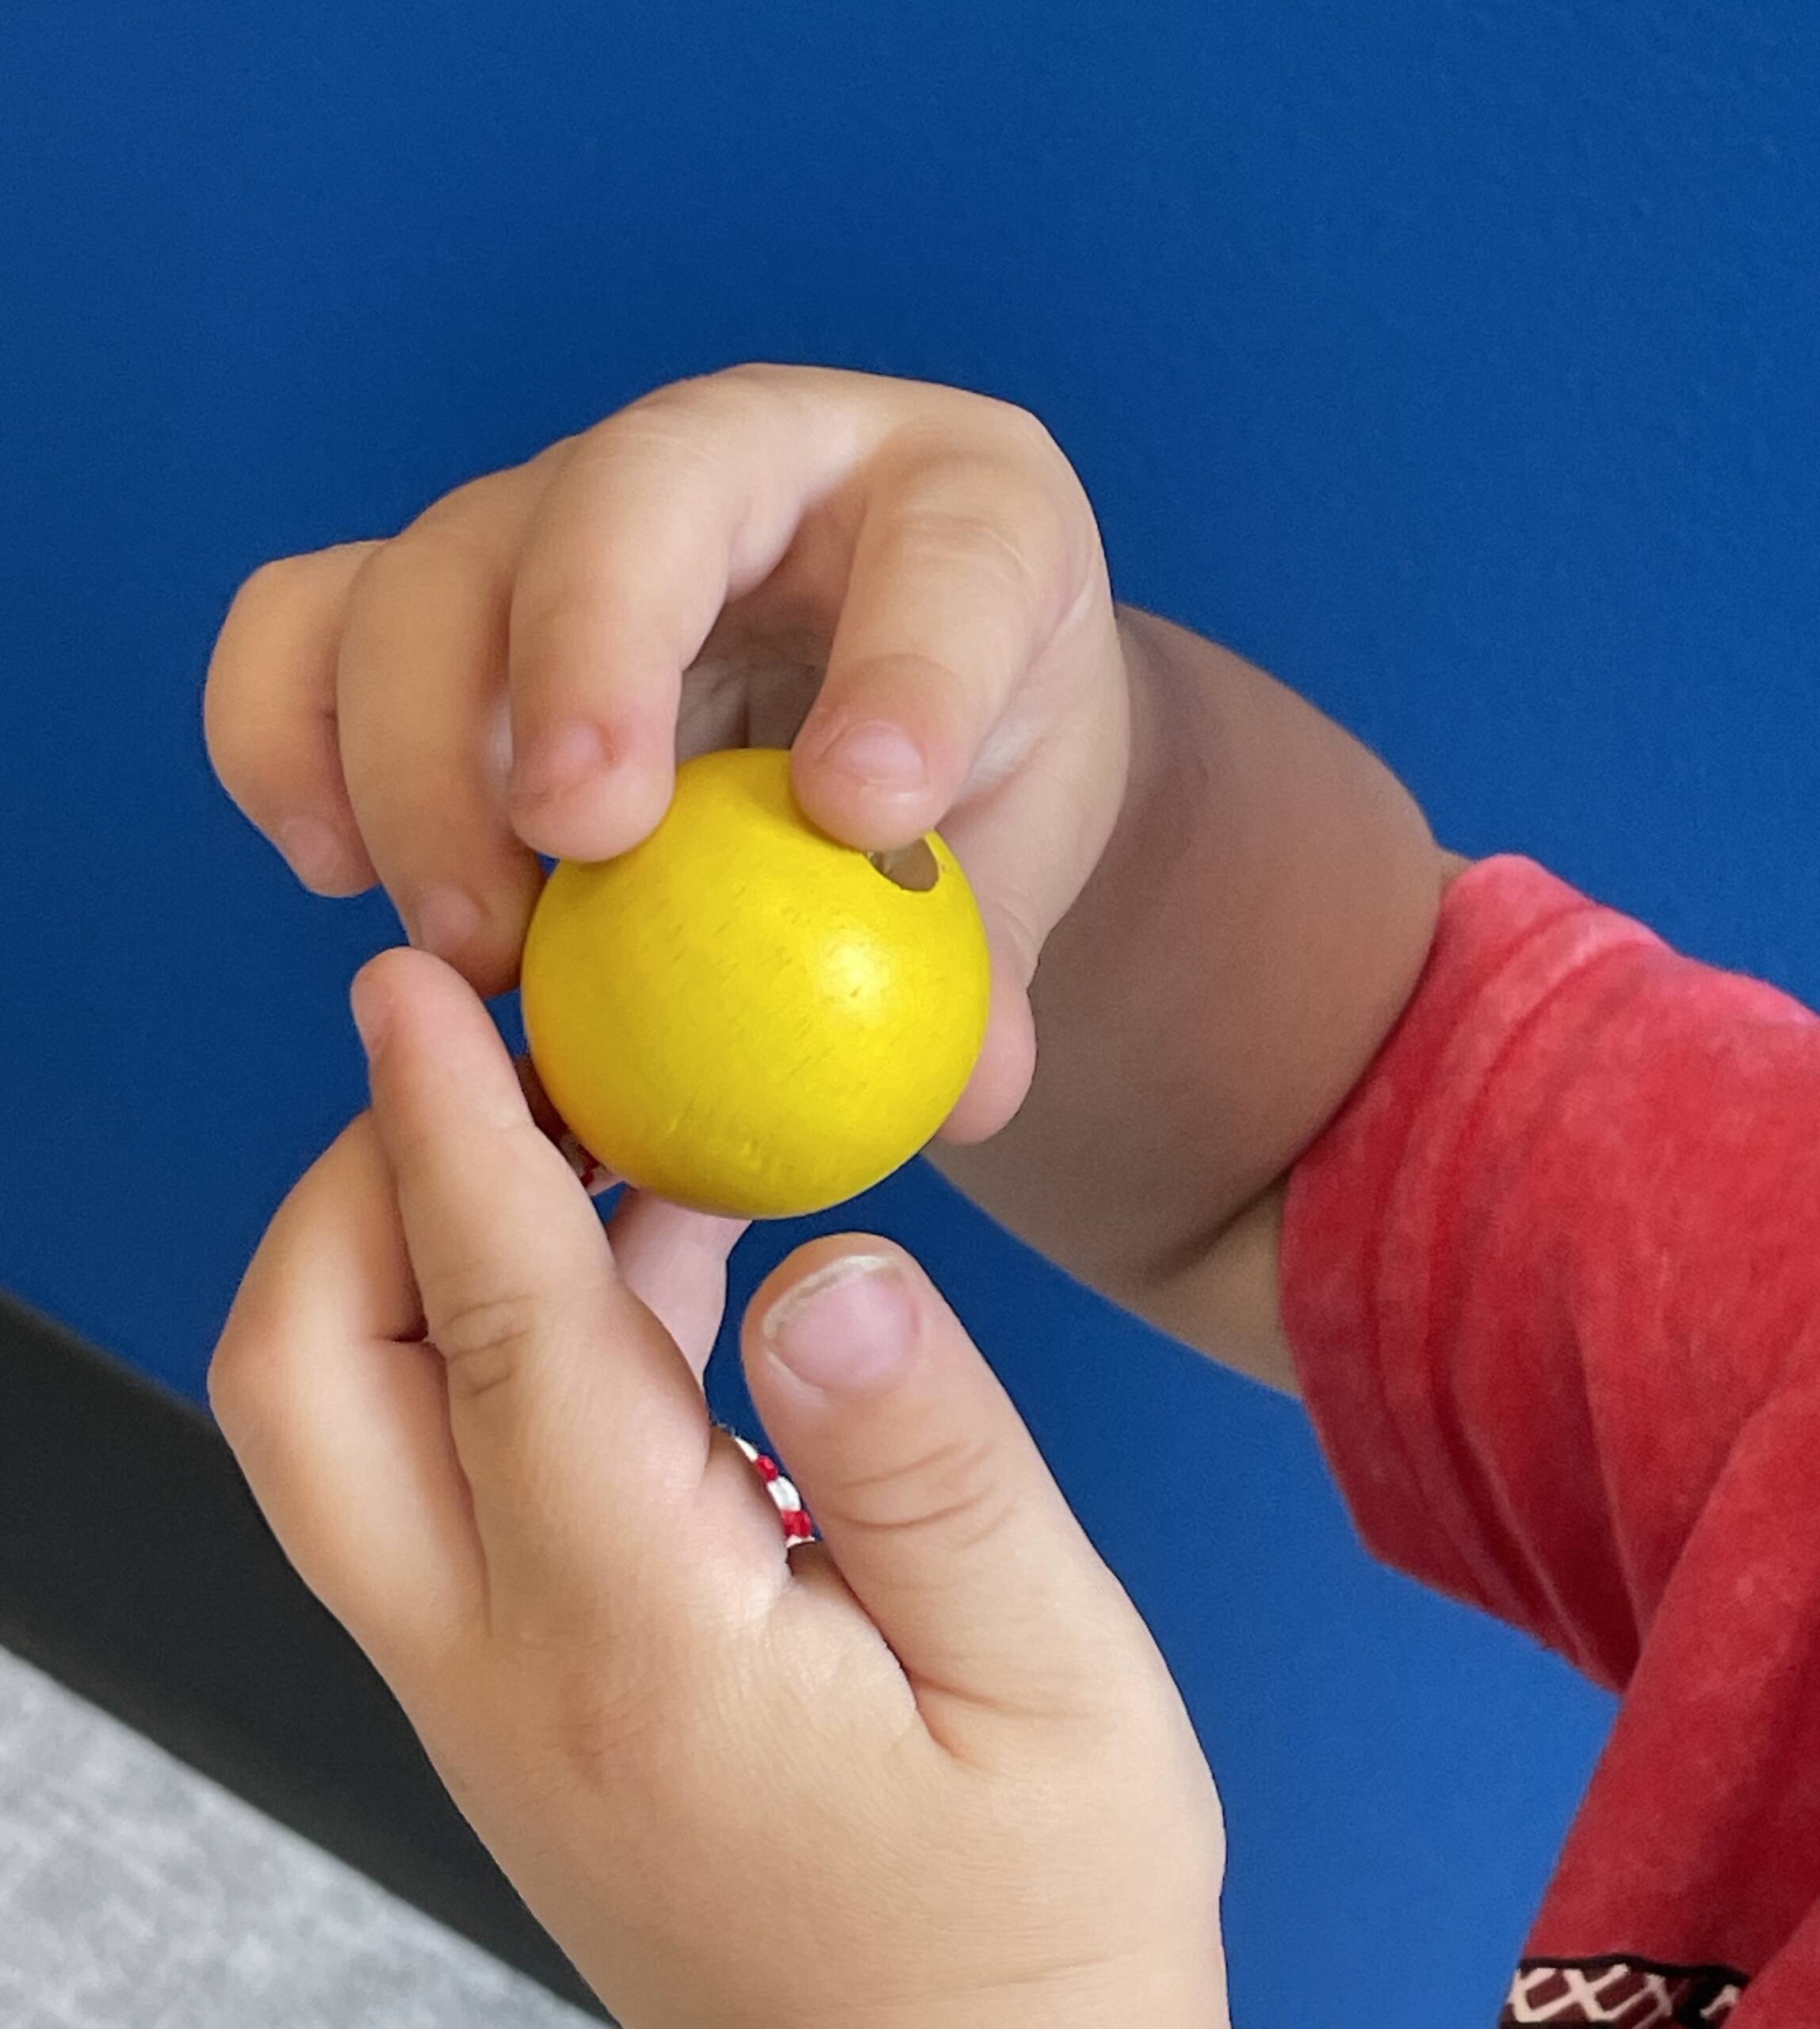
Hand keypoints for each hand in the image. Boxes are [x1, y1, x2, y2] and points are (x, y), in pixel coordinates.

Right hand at [203, 365, 1129, 1140]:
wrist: (883, 687)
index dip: (906, 675)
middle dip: (583, 672)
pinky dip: (286, 737)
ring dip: (420, 760)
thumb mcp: (1025, 845)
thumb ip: (993, 956)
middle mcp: (743, 462)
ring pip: (433, 569)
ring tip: (476, 945)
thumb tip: (968, 1094)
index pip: (947, 559)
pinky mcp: (446, 591)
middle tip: (581, 858)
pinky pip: (307, 621)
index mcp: (954, 508)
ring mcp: (569, 511)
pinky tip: (338, 871)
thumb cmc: (971, 760)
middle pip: (626, 503)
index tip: (863, 815)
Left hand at [211, 948, 1228, 2028]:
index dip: (449, 1135)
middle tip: (495, 1050)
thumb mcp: (1052, 1680)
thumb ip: (934, 1463)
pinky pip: (447, 1468)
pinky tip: (655, 1259)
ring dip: (428, 1245)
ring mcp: (493, 1692)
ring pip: (350, 1424)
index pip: (499, 1338)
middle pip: (310, 1384)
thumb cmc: (1029, 1928)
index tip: (415, 985)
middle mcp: (510, 1671)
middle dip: (361, 1181)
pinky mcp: (525, 1693)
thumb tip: (832, 1259)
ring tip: (595, 1121)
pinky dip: (507, 1328)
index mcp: (639, 1650)